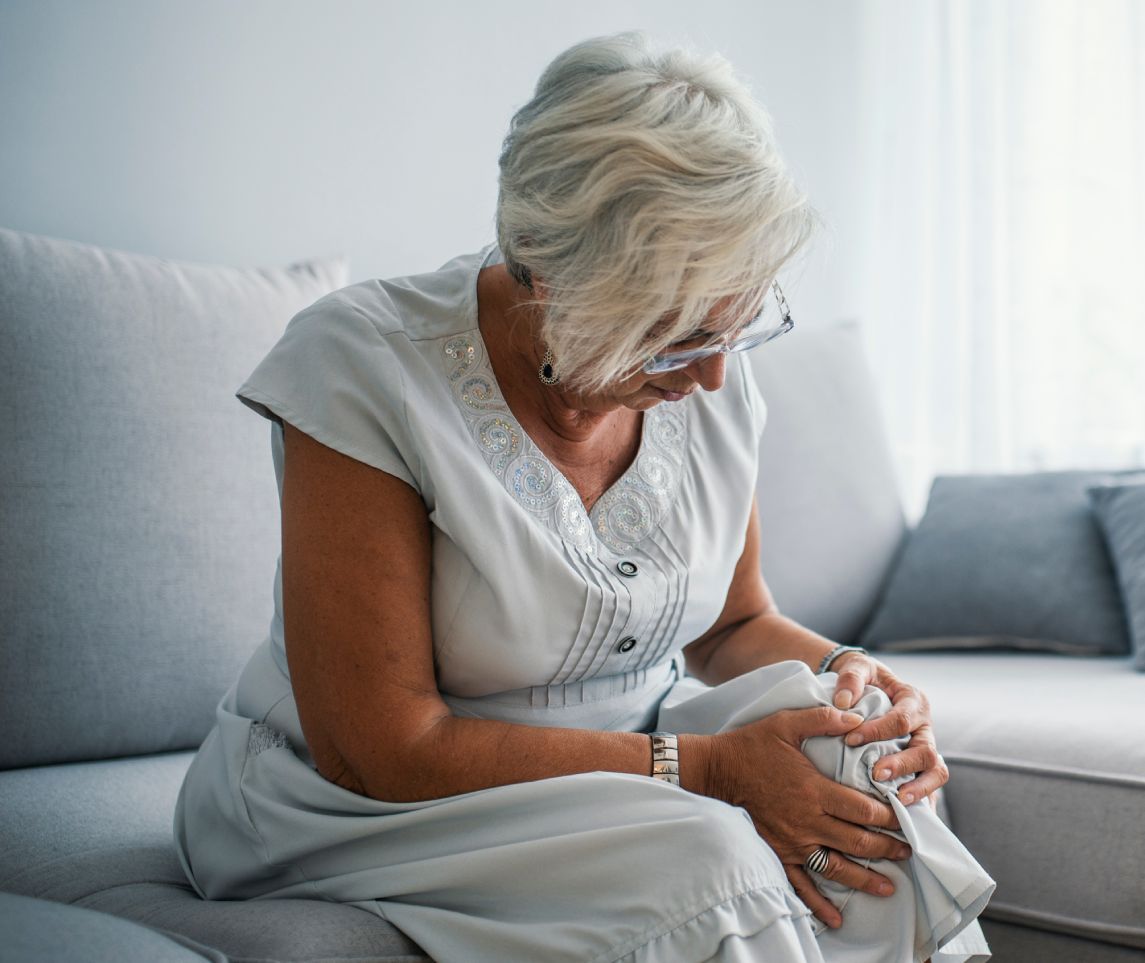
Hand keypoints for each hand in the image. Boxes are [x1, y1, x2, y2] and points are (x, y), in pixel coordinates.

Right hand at [707, 707, 913, 929]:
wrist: (717, 771)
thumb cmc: (753, 745)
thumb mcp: (787, 723)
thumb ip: (823, 719)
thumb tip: (857, 716)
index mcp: (813, 790)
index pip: (862, 809)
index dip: (889, 816)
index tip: (907, 818)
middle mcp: (807, 820)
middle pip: (857, 842)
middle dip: (887, 848)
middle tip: (908, 850)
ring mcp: (793, 841)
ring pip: (837, 867)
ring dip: (866, 879)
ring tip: (889, 886)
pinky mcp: (778, 852)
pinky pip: (801, 883)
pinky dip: (819, 903)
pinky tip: (836, 918)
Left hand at [828, 652, 948, 807]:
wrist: (867, 687)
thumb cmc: (863, 678)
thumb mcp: (858, 668)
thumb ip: (851, 678)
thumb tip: (842, 702)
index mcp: (914, 701)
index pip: (901, 720)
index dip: (878, 731)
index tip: (851, 739)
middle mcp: (925, 727)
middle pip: (926, 751)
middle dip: (902, 765)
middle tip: (876, 774)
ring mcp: (926, 749)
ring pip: (936, 772)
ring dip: (919, 788)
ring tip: (897, 801)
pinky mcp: (921, 768)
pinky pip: (930, 788)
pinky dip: (921, 802)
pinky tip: (905, 818)